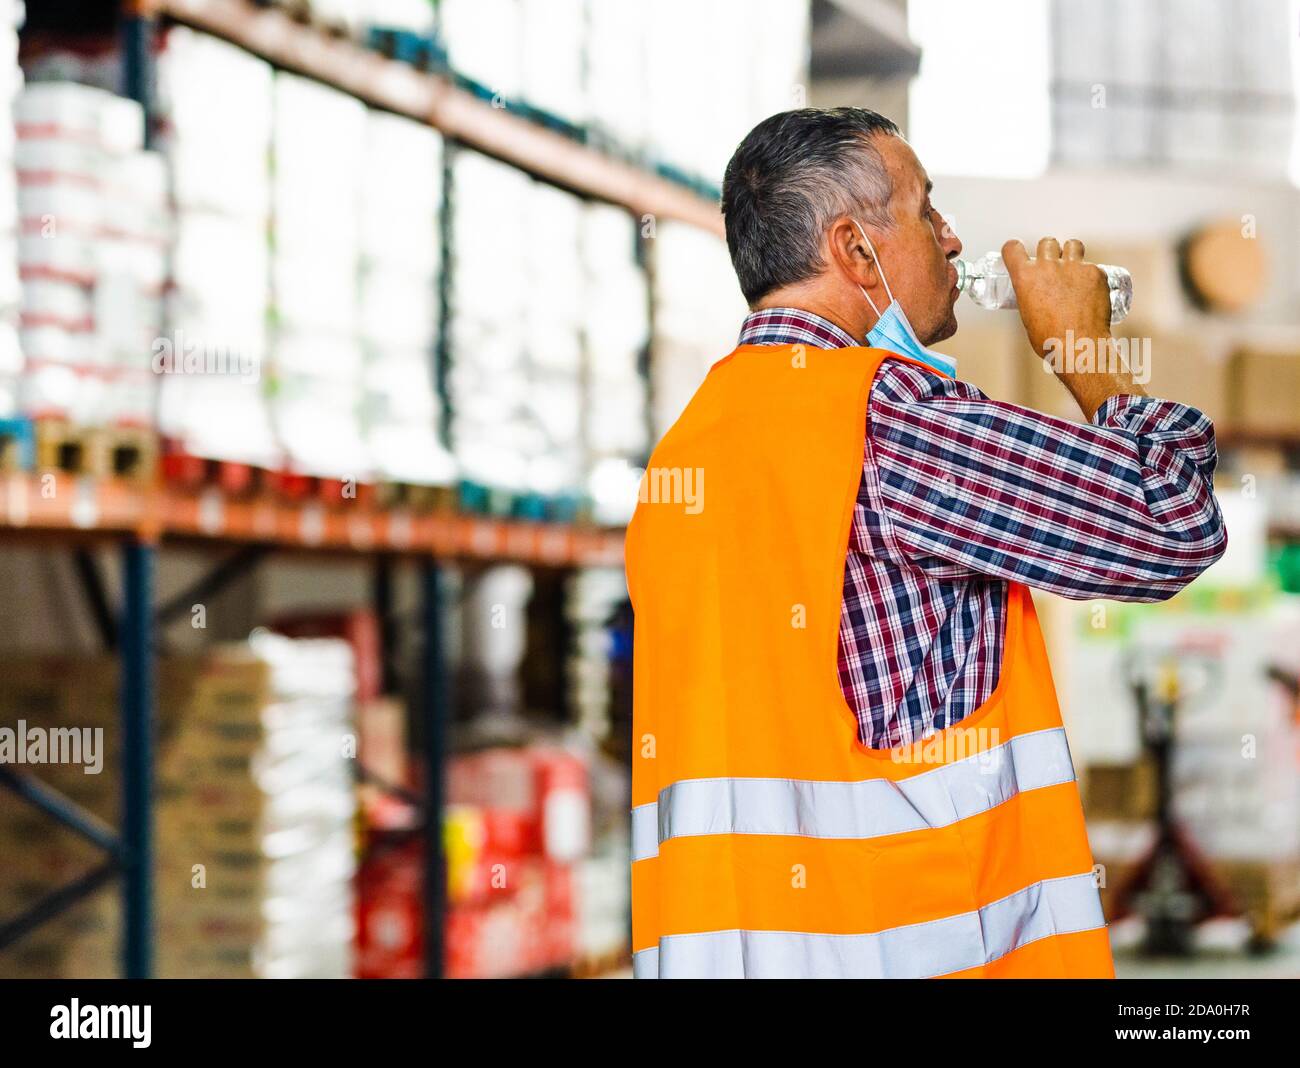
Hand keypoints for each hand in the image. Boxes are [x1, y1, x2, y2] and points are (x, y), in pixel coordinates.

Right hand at [1001, 237, 1111, 360]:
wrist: (1078, 346)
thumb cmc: (1051, 339)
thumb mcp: (1028, 316)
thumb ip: (1031, 296)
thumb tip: (1037, 294)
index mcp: (1025, 278)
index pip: (1013, 249)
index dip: (1015, 249)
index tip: (1018, 252)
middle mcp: (1048, 267)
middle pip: (1047, 243)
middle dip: (1048, 252)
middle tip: (1052, 266)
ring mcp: (1074, 267)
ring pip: (1072, 245)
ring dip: (1071, 253)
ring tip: (1073, 269)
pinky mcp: (1095, 272)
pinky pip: (1092, 266)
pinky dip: (1090, 275)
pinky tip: (1090, 290)